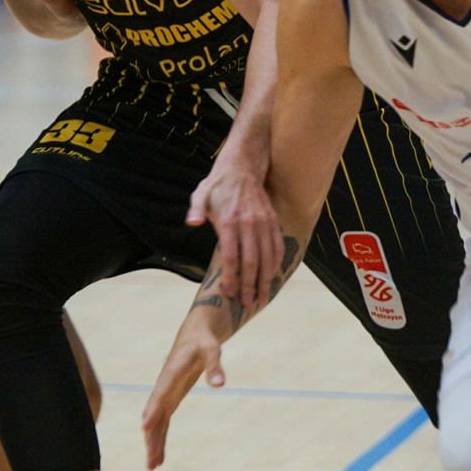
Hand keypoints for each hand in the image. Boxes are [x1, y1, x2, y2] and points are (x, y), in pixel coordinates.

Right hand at [141, 327, 225, 469]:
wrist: (194, 334)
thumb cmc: (203, 341)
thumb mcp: (212, 349)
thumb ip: (215, 366)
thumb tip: (219, 385)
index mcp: (171, 372)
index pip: (160, 393)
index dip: (153, 409)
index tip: (145, 426)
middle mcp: (164, 386)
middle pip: (155, 414)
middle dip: (152, 437)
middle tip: (151, 459)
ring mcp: (165, 394)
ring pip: (156, 422)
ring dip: (154, 443)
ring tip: (152, 467)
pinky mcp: (170, 399)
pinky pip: (162, 421)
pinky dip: (160, 437)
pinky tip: (159, 456)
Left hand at [187, 149, 282, 305]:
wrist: (244, 168)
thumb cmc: (218, 185)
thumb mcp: (201, 194)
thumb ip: (196, 209)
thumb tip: (192, 222)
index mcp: (230, 221)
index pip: (231, 256)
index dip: (231, 277)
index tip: (229, 293)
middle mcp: (249, 224)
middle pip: (252, 261)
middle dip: (250, 285)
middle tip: (248, 303)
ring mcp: (264, 223)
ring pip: (267, 257)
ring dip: (266, 279)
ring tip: (262, 297)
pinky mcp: (273, 221)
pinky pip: (278, 246)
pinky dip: (277, 263)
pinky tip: (273, 275)